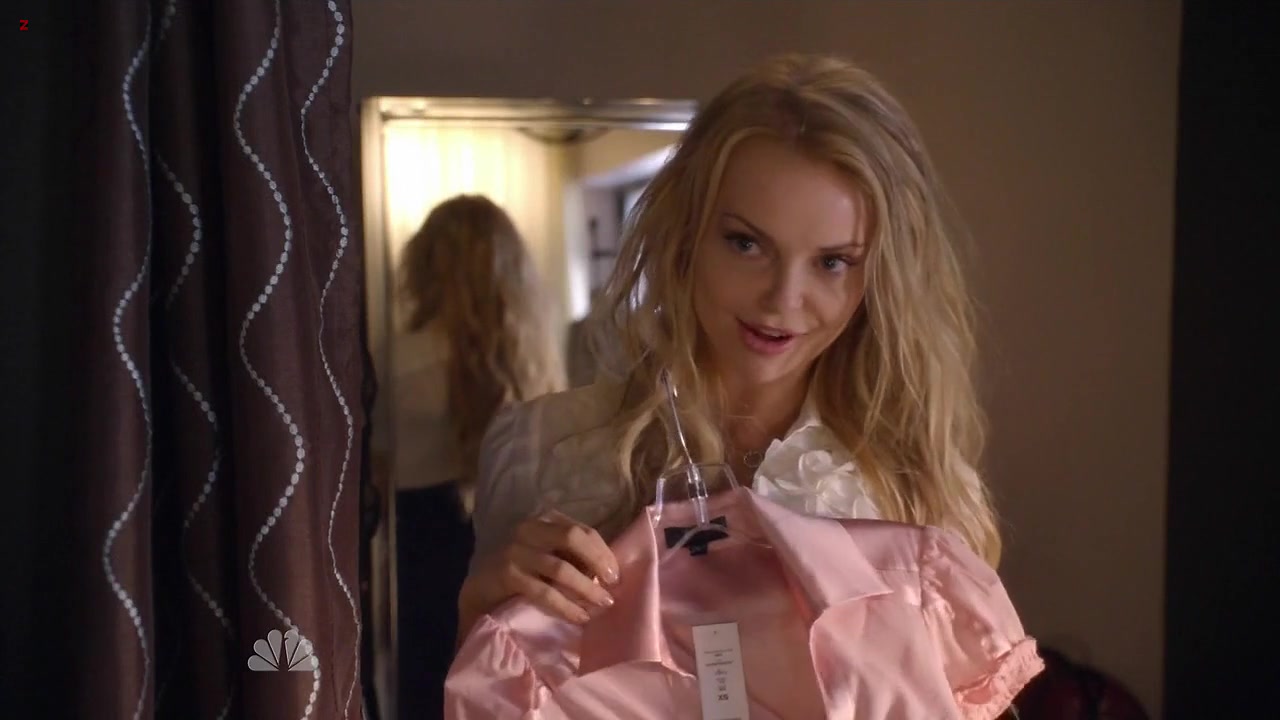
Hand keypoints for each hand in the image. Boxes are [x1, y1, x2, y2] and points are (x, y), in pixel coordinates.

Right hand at [459, 511, 619, 628]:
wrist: (480, 592)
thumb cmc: (522, 575)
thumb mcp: (549, 559)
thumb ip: (572, 558)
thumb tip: (608, 572)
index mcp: (543, 521)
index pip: (582, 530)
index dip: (603, 552)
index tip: (616, 575)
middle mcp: (528, 529)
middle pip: (573, 537)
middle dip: (597, 562)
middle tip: (612, 587)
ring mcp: (515, 550)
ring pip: (560, 568)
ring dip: (586, 589)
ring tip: (601, 605)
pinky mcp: (506, 574)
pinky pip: (544, 592)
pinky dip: (565, 606)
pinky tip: (579, 617)